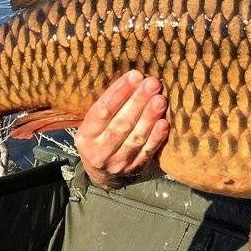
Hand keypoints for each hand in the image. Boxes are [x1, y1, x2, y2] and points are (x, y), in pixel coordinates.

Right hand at [74, 70, 169, 188]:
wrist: (103, 174)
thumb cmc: (101, 136)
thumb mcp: (94, 124)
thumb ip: (109, 105)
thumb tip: (134, 77)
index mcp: (86, 136)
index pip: (102, 111)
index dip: (119, 92)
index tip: (135, 75)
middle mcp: (99, 151)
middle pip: (120, 124)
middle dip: (138, 101)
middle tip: (152, 83)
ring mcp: (117, 163)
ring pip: (135, 138)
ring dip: (149, 117)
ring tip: (160, 99)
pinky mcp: (134, 169)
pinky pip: (147, 152)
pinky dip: (156, 137)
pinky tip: (164, 123)